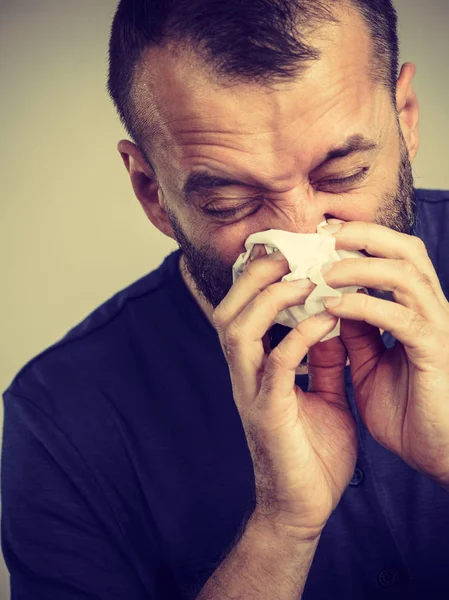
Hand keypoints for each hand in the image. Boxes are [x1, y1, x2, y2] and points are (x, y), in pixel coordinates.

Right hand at [213, 247, 357, 540]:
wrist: (303, 508)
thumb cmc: (312, 451)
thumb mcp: (322, 393)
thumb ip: (321, 359)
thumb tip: (330, 322)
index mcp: (256, 367)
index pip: (241, 311)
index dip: (254, 277)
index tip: (285, 250)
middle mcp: (245, 374)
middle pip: (228, 311)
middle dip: (254, 277)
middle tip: (288, 254)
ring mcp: (252, 393)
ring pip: (238, 331)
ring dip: (269, 300)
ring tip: (303, 280)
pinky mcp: (268, 414)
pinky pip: (276, 366)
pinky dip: (298, 338)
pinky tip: (326, 322)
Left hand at [320, 220, 448, 486]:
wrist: (440, 455)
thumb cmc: (408, 411)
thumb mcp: (371, 365)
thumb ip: (358, 334)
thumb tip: (334, 303)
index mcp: (417, 311)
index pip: (395, 257)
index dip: (363, 240)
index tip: (323, 236)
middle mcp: (432, 312)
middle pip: (407, 251)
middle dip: (365, 235)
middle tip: (324, 235)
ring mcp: (437, 329)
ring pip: (405, 275)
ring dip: (360, 266)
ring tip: (323, 272)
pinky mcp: (435, 353)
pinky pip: (400, 318)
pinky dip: (364, 306)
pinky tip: (333, 307)